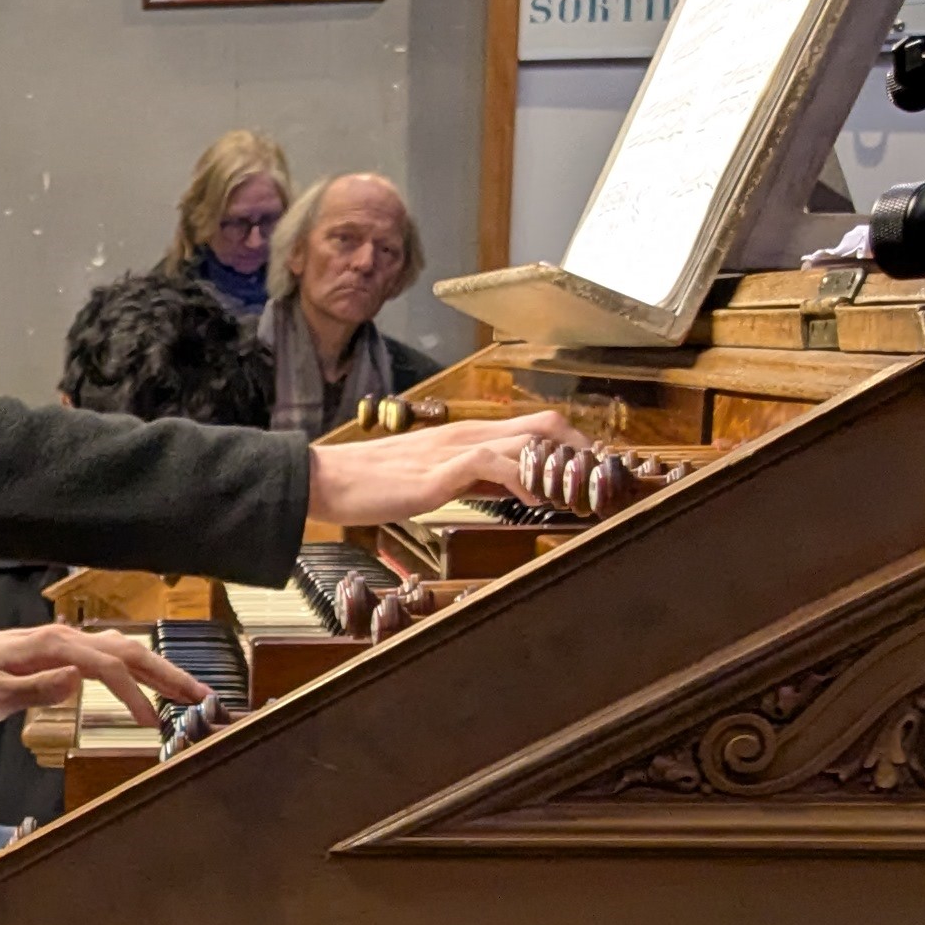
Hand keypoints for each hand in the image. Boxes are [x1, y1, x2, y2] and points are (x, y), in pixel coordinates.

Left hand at [0, 620, 202, 730]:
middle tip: (203, 697)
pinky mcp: (62, 653)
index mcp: (52, 647)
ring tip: (189, 692)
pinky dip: (138, 668)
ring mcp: (65, 644)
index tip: (153, 723)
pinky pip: (110, 656)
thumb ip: (34, 690)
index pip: (107, 667)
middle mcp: (65, 639)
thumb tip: (77, 681)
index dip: (133, 694)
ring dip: (158, 670)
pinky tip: (152, 682)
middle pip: (128, 651)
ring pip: (123, 650)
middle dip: (167, 673)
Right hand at [306, 412, 655, 525]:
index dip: (571, 446)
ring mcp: (454, 450)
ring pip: (529, 439)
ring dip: (564, 464)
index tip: (594, 472)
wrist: (319, 481)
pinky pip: (494, 463)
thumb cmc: (365, 485)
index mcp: (464, 437)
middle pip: (545, 425)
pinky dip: (524, 478)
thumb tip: (504, 488)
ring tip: (588, 490)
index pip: (533, 428)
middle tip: (605, 482)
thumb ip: (466, 480)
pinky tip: (538, 499)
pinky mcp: (438, 471)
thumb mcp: (427, 482)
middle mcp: (467, 435)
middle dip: (583, 451)